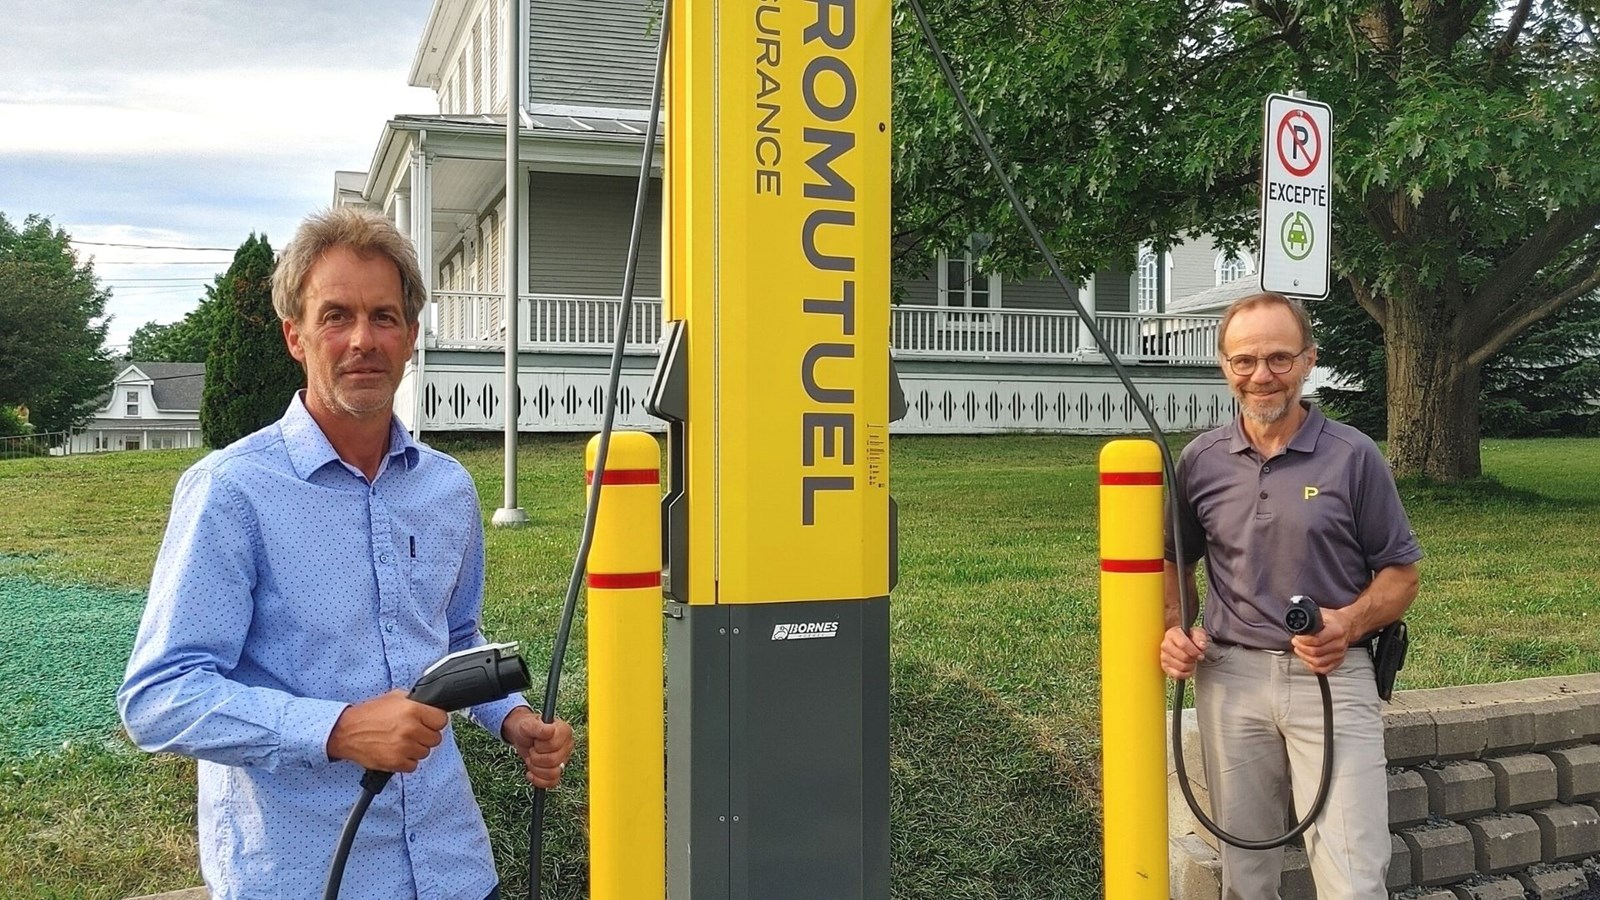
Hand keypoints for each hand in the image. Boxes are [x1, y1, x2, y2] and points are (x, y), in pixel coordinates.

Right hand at [327, 689, 447, 771]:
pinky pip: (413, 766)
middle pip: (436, 738)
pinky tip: (396, 752)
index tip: (429, 722)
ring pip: (425, 753)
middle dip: (426, 736)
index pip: (442, 720)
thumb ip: (414, 701)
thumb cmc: (368, 714)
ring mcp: (404, 747)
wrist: (346, 731)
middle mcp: (410, 729)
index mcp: (412, 710)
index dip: (435, 721)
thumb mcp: (393, 697)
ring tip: (401, 742)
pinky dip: (406, 761)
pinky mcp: (396, 762)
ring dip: (416, 749)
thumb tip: (429, 705)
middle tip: (413, 732)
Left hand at [502, 707, 574, 788]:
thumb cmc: (526, 729)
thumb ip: (538, 727)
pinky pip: (552, 782)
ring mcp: (563, 760)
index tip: (535, 740)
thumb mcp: (528, 725)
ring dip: (536, 768)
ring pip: (553, 773)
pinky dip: (538, 780)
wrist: (522, 736)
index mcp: (564, 732)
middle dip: (536, 757)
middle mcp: (567, 746)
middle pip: (553, 761)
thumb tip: (550, 730)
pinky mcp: (557, 771)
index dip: (540, 745)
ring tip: (531, 759)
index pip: (554, 745)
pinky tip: (530, 773)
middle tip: (532, 749)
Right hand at [1160, 625, 1208, 679]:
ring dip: (1190, 666)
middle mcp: (1165, 644)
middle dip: (1193, 659)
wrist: (1183, 643)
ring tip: (1192, 661)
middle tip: (1196, 657)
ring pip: (1181, 667)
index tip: (1200, 654)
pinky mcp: (1164, 666)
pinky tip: (1188, 668)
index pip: (1183, 644)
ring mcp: (1163, 656)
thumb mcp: (1197, 633)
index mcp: (1172, 634)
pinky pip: (1177, 674)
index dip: (1194, 651)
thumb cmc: (1190, 637)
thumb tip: (1202, 646)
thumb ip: (1200, 637)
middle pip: (1183, 657)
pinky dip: (1186, 674)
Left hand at [1291, 606, 1352, 674]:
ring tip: (1299, 649)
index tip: (1297, 636)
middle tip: (1296, 642)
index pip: (1317, 640)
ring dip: (1304, 657)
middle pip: (1315, 652)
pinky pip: (1323, 669)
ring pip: (1318, 662)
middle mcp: (1339, 643)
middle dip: (1301, 647)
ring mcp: (1339, 654)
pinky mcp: (1338, 661)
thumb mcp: (1322, 613)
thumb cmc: (1334, 619)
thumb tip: (1298, 619)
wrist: (1347, 624)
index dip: (1303, 639)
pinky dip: (1312, 665)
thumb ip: (1310, 617)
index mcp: (1336, 630)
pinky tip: (1307, 658)